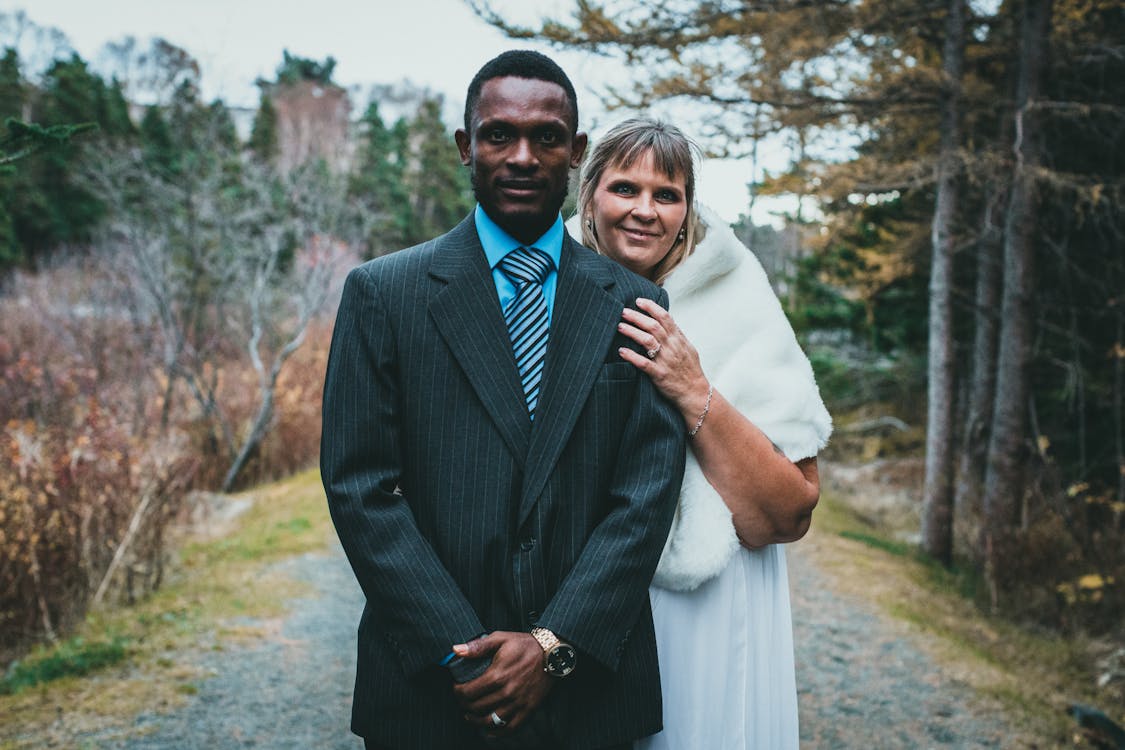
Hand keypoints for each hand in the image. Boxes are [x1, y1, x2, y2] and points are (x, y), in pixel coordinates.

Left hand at [451, 631, 552, 733]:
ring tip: (471, 714)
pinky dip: (496, 733)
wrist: (552, 653)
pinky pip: (509, 729)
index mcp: (497, 675)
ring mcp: (518, 704)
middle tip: (463, 700)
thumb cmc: (525, 645)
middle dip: (464, 705)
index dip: (457, 692)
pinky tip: (488, 728)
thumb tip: (456, 650)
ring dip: (476, 721)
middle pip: (476, 708)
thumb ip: (477, 646)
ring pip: (490, 722)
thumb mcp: (500, 638)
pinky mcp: (528, 710)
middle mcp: (507, 693)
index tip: (457, 688)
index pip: (468, 692)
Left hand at [618, 298, 708, 419]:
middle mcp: (672, 347)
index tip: (638, 301)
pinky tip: (621, 351)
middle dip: (637, 317)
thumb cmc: (690, 370)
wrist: (695, 393)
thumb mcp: (688, 348)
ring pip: (648, 341)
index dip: (651, 307)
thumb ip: (677, 334)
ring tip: (620, 326)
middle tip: (623, 311)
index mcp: (678, 339)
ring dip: (632, 332)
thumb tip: (668, 319)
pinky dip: (632, 356)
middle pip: (653, 326)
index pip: (665, 317)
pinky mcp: (660, 375)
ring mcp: (666, 361)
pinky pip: (644, 364)